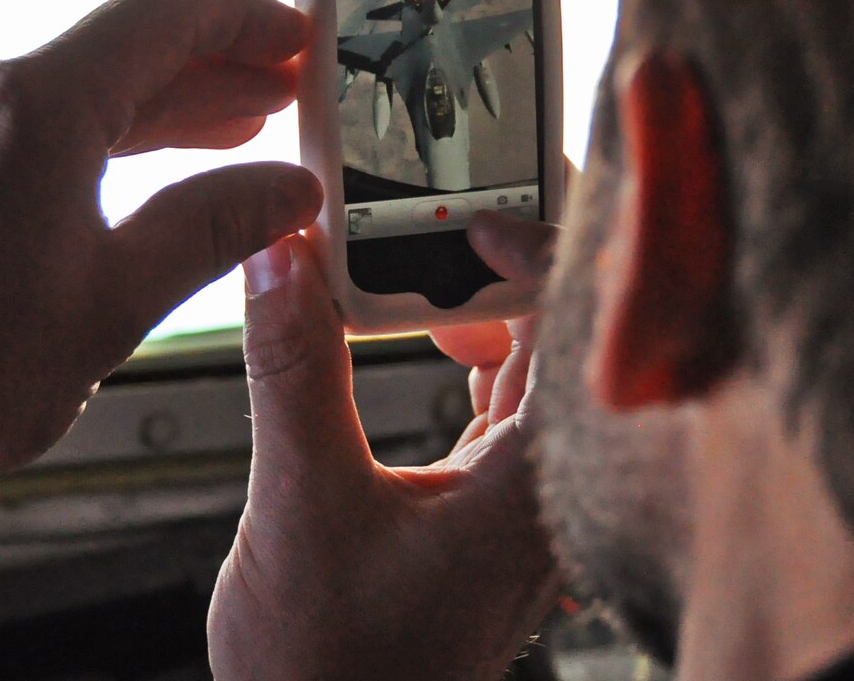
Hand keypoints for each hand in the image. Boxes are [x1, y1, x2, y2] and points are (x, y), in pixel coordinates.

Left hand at [0, 0, 322, 517]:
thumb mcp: (111, 305)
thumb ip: (210, 227)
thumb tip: (286, 189)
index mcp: (29, 109)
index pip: (161, 17)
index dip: (240, 18)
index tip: (288, 37)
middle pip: (104, 54)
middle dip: (196, 76)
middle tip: (266, 98)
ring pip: (41, 93)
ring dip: (124, 114)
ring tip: (197, 141)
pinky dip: (48, 141)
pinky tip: (87, 180)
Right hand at [208, 213, 562, 680]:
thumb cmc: (333, 670)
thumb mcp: (301, 498)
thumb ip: (297, 367)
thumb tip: (281, 259)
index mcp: (528, 487)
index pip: (573, 329)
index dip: (532, 250)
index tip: (464, 218)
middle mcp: (540, 493)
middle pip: (555, 338)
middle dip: (497, 264)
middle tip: (429, 218)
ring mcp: (513, 509)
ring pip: (521, 372)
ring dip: (470, 310)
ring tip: (404, 269)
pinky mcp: (476, 520)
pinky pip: (490, 410)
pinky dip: (456, 358)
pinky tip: (410, 340)